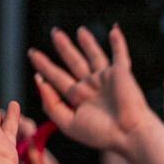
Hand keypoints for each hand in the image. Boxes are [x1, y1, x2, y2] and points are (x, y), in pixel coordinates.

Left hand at [30, 25, 158, 156]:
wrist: (130, 134)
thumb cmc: (102, 134)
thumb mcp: (68, 124)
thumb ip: (51, 105)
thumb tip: (39, 82)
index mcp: (78, 99)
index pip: (58, 79)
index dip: (45, 68)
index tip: (34, 55)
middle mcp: (91, 86)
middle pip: (74, 62)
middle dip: (64, 47)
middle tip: (55, 33)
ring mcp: (106, 78)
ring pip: (94, 55)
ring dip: (88, 42)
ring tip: (79, 30)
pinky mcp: (121, 73)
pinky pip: (119, 54)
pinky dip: (118, 42)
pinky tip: (114, 29)